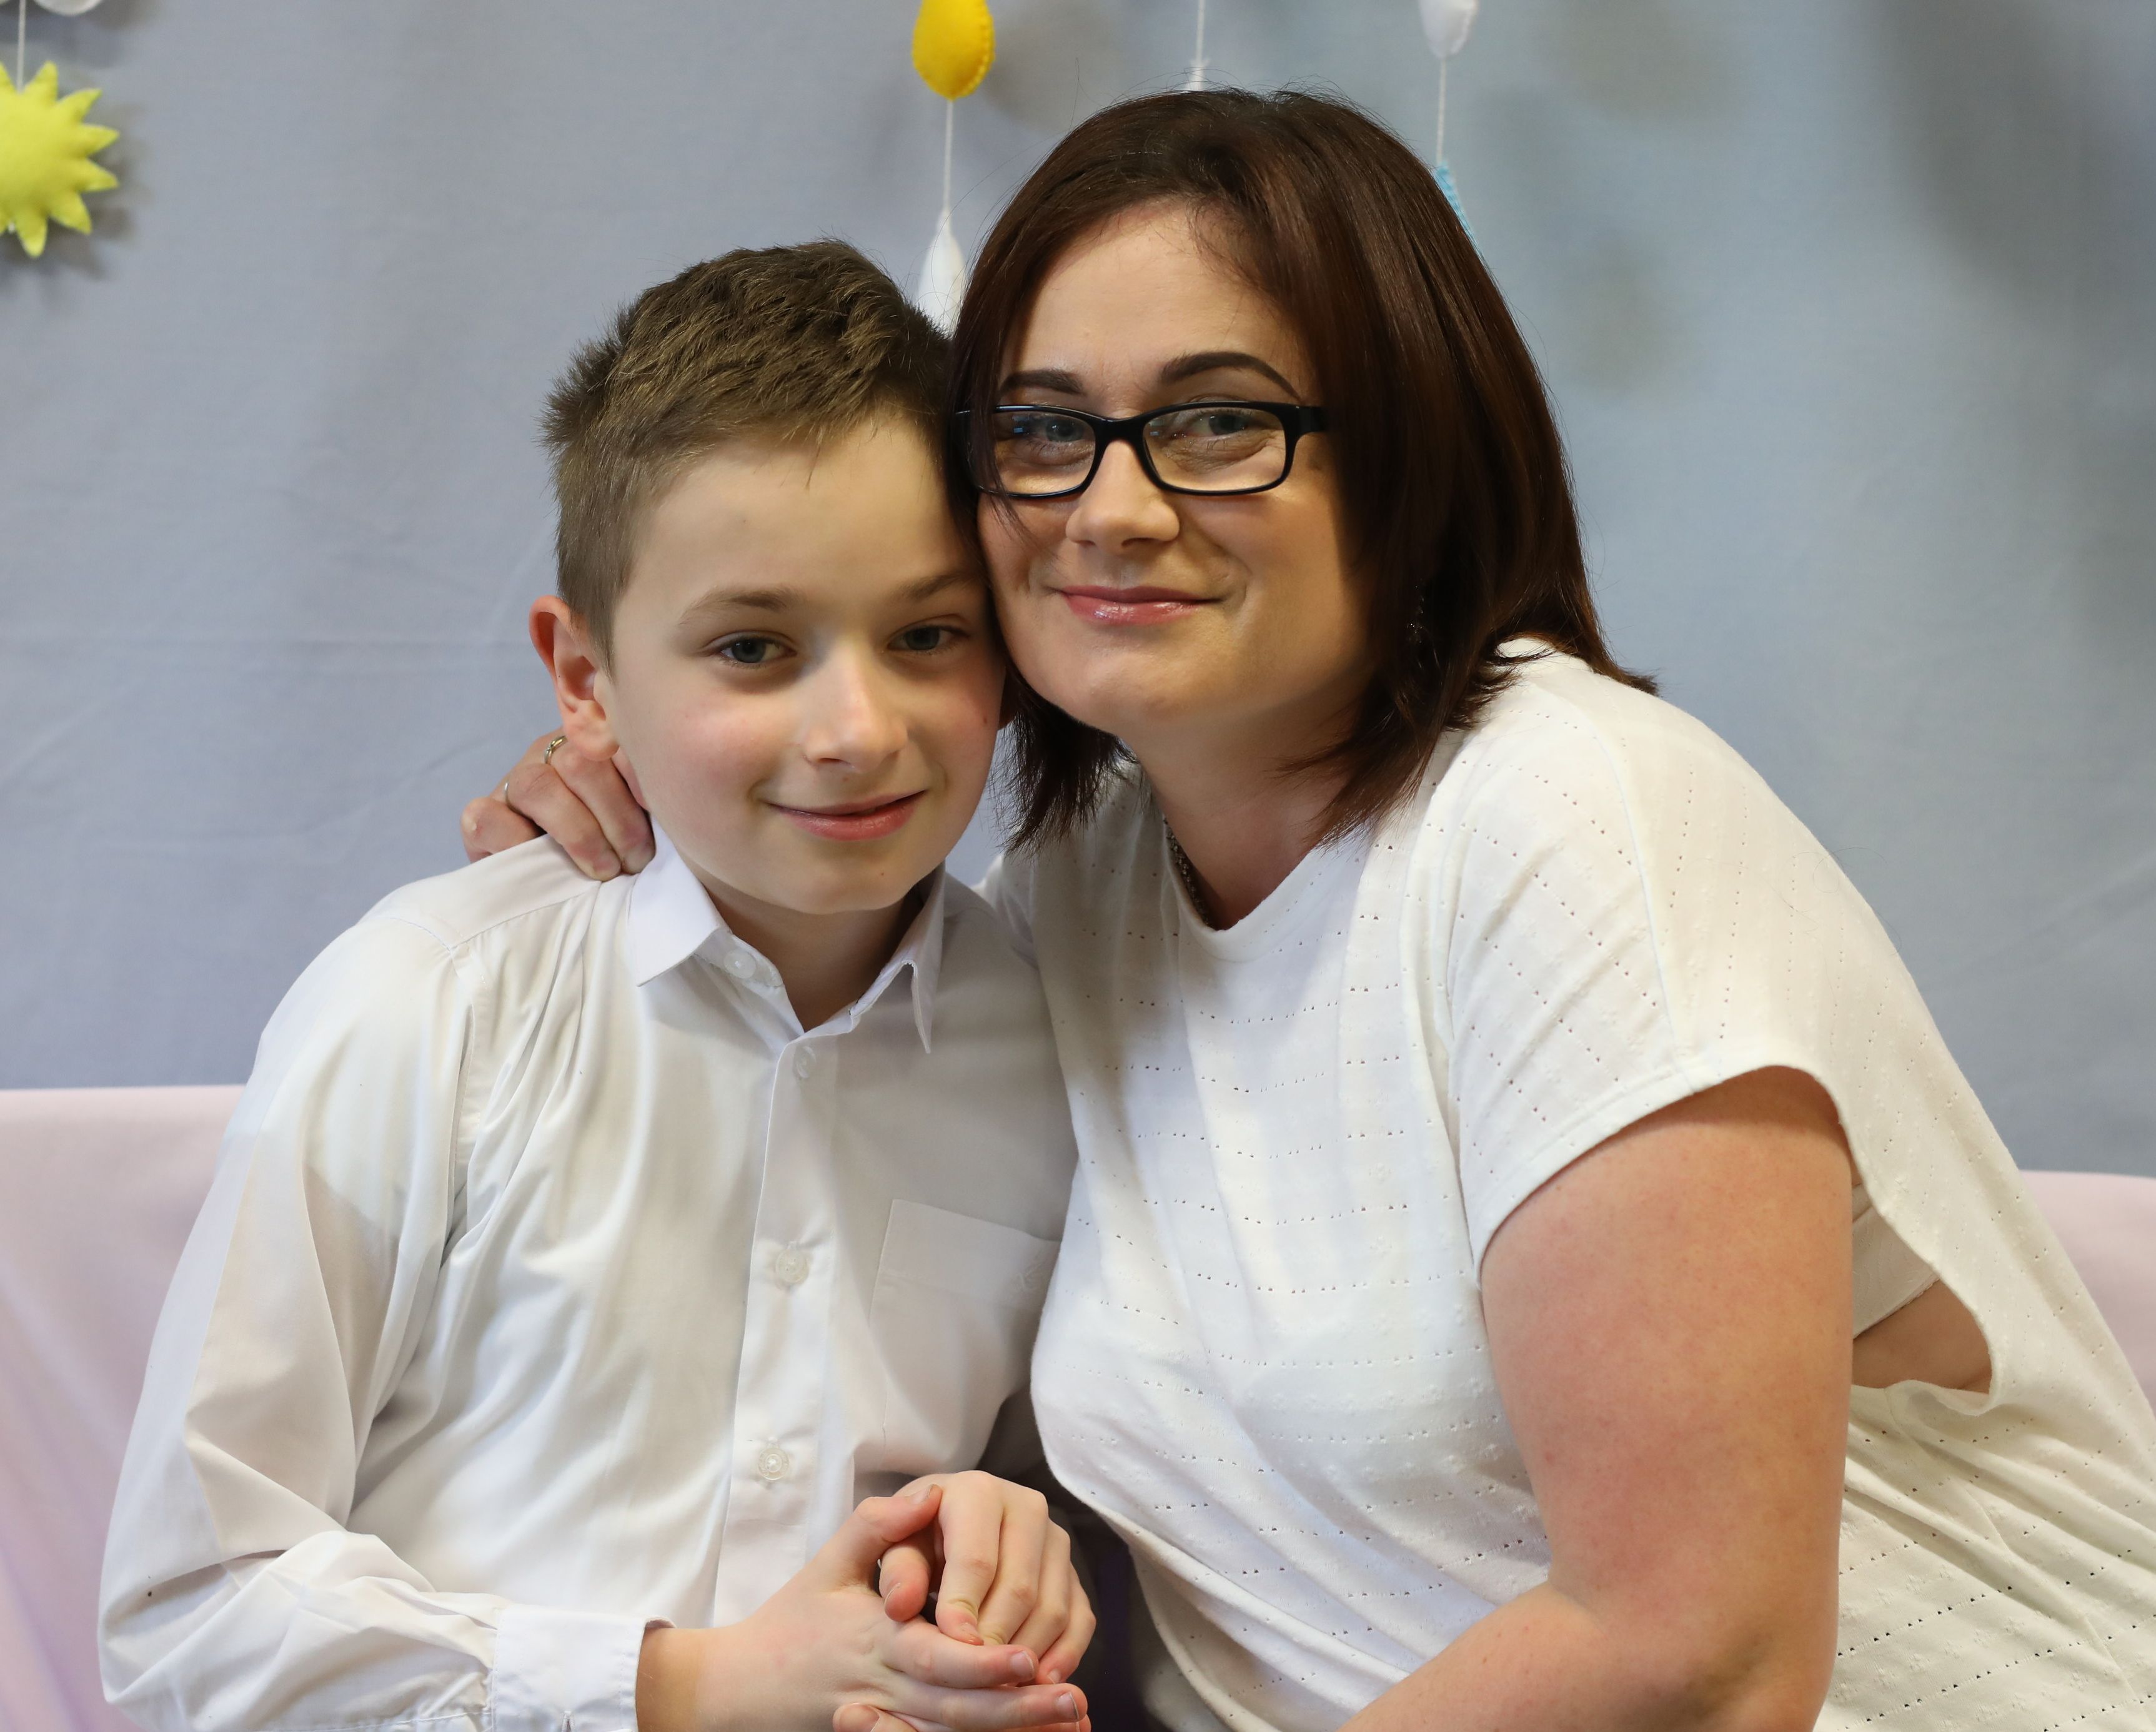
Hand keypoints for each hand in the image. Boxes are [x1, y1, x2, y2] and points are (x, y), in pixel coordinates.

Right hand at [461, 728, 653, 879]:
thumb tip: (678, 778)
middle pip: (581, 763)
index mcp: (600, 744)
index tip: (662, 810)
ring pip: (538, 787)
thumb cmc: (630, 855)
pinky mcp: (484, 817)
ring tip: (606, 870)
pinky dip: (516, 843)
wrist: (580, 895)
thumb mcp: (656, 821)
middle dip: (616, 818)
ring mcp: (516, 781)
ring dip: (579, 834)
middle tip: (638, 860)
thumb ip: (662, 794)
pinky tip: (545, 867)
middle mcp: (555, 753)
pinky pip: (487, 817)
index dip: (639, 772)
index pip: (616, 735)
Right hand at [636, 1485, 1086, 1731]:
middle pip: (956, 1709)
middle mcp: (883, 1688)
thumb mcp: (826, 1564)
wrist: (740, 1689)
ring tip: (1067, 1721)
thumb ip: (877, 1527)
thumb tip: (925, 1494)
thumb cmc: (792, 1618)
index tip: (1026, 1656)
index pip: (935, 1658)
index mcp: (874, 1641)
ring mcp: (884, 1720)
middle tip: (1072, 1700)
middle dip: (1016, 1709)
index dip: (982, 1661)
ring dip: (1011, 1730)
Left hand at [874, 1472, 1095, 1692]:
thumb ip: (886, 1567)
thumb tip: (900, 1604)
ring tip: (996, 1688)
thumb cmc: (910, 1541)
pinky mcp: (1074, 1572)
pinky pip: (1080, 1620)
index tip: (948, 1648)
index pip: (976, 1560)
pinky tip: (1037, 1685)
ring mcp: (1057, 1541)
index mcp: (977, 1491)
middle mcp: (1027, 1507)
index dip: (962, 1609)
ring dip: (1026, 1654)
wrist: (943, 1533)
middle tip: (970, 1678)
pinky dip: (1063, 1656)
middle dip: (994, 1639)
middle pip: (1020, 1588)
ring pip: (1053, 1608)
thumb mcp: (883, 1544)